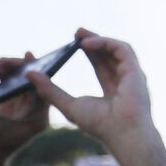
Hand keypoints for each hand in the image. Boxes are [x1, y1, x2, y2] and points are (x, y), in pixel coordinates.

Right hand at [0, 52, 51, 165]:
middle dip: (18, 68)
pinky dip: (0, 76)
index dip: (36, 74)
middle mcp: (34, 110)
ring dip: (6, 71)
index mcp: (37, 118)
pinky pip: (10, 83)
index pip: (41, 91)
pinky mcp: (11, 102)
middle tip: (2, 60)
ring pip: (20, 80)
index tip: (29, 59)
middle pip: (33, 81)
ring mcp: (23, 105)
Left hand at [26, 29, 155, 153]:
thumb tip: (29, 74)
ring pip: (117, 48)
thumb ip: (50, 90)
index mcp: (113, 89)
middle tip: (76, 32)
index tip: (74, 42)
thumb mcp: (68, 105)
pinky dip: (105, 43)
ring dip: (99, 38)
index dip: (90, 52)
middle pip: (109, 53)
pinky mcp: (135, 70)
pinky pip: (121, 49)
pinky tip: (87, 44)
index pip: (101, 65)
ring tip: (80, 35)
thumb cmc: (99, 124)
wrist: (121, 133)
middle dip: (93, 40)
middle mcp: (125, 80)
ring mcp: (132, 74)